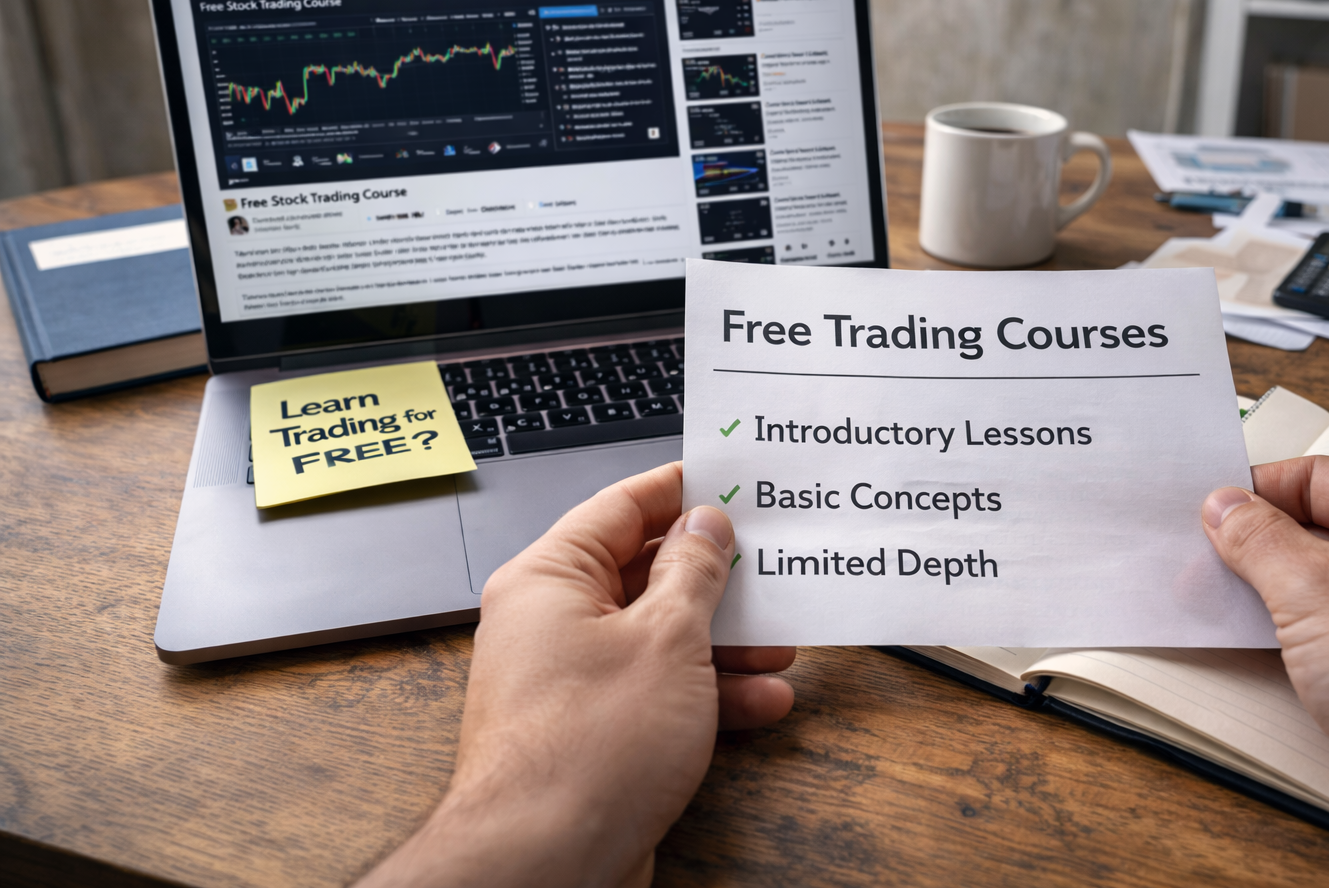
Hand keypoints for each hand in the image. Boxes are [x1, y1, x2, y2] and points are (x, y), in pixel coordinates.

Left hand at [358, 461, 794, 887]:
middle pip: (643, 574)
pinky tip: (761, 701)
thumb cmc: (586, 750)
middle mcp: (549, 624)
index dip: (679, 491)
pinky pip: (655, 692)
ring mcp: (569, 681)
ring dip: (722, 642)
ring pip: (656, 638)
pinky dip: (707, 694)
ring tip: (778, 643)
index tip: (728, 480)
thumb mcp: (667, 638)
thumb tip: (705, 525)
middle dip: (714, 578)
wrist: (547, 861)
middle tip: (769, 566)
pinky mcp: (592, 732)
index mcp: (549, 578)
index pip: (620, 507)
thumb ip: (693, 573)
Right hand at [1202, 457, 1328, 887]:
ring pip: (1316, 592)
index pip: (1321, 479)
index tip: (1201, 510)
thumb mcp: (1318, 590)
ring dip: (1262, 598)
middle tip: (1193, 557)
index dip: (1256, 491)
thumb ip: (1260, 540)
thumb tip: (1226, 508)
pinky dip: (1280, 642)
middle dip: (1252, 547)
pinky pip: (1322, 643)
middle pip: (1316, 533)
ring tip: (1205, 600)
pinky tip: (1242, 646)